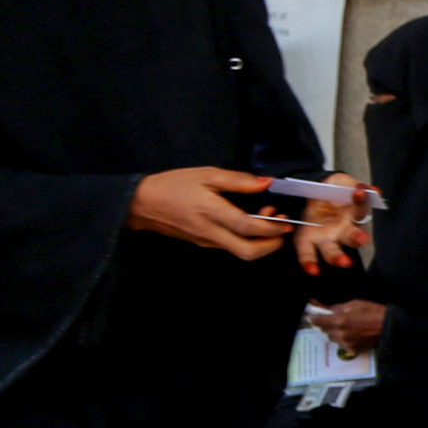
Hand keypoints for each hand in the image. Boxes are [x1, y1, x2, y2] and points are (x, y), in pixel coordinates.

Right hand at [128, 167, 285, 260]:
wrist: (142, 203)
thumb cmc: (173, 185)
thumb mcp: (206, 175)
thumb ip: (238, 180)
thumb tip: (265, 182)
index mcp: (211, 212)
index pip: (248, 227)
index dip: (271, 227)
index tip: (285, 221)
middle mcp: (211, 232)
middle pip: (247, 252)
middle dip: (271, 245)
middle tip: (282, 230)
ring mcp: (207, 241)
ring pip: (240, 252)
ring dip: (260, 242)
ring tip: (266, 221)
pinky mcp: (203, 243)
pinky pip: (230, 246)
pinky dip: (245, 240)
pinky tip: (247, 223)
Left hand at [291, 171, 375, 276]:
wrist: (309, 194)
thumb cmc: (331, 192)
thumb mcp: (342, 184)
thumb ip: (354, 187)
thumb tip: (374, 191)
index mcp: (352, 213)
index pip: (359, 207)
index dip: (361, 200)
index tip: (362, 190)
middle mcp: (341, 229)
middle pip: (351, 236)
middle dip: (357, 238)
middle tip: (363, 239)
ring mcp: (324, 236)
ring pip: (332, 250)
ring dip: (338, 257)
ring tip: (345, 262)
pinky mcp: (305, 239)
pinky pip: (307, 254)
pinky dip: (309, 262)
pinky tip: (312, 271)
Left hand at [309, 300, 386, 356]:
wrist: (389, 326)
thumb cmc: (374, 312)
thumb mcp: (354, 304)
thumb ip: (336, 308)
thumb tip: (325, 309)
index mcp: (340, 320)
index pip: (318, 321)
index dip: (312, 318)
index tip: (310, 315)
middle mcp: (340, 333)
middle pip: (324, 330)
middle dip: (327, 324)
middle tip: (335, 319)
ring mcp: (346, 343)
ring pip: (332, 337)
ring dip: (335, 332)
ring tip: (348, 327)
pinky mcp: (352, 349)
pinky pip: (341, 344)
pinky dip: (343, 339)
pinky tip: (353, 334)